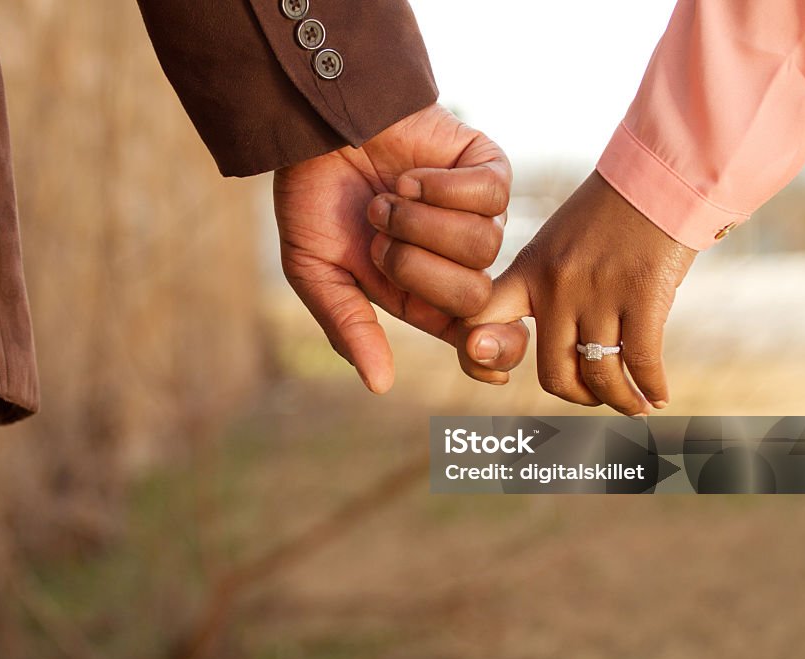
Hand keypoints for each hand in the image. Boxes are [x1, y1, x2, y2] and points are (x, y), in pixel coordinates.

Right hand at [275, 103, 527, 392]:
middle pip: (475, 295)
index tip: (478, 354)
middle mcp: (456, 260)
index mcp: (421, 294)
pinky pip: (490, 194)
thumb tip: (380, 385)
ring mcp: (476, 214)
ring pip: (483, 244)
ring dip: (421, 222)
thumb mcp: (315, 272)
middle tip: (378, 239)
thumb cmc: (313, 199)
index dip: (491, 352)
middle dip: (417, 268)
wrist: (315, 126)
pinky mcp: (486, 169)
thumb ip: (348, 326)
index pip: (476, 336)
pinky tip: (410, 177)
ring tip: (387, 200)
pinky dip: (442, 187)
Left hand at [459, 171, 696, 415]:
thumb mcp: (556, 244)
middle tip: (594, 395)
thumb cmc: (609, 216)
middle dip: (577, 395)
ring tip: (634, 404)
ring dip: (620, 399)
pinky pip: (641, 360)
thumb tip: (550, 340)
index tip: (499, 375)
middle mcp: (557, 287)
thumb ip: (543, 287)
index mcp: (528, 272)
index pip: (478, 320)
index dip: (479, 357)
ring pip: (600, 374)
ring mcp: (599, 292)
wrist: (658, 177)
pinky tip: (659, 396)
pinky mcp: (643, 294)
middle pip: (553, 373)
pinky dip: (651, 388)